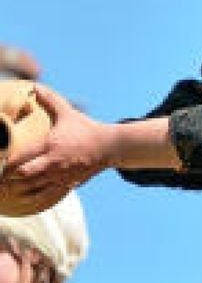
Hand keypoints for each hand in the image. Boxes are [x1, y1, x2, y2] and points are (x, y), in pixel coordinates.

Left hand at [1, 85, 114, 207]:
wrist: (110, 147)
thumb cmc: (86, 129)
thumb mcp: (68, 113)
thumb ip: (50, 101)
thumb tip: (35, 86)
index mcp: (51, 146)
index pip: (21, 158)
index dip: (6, 162)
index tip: (0, 161)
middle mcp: (54, 163)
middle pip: (23, 176)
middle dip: (8, 178)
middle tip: (0, 176)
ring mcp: (60, 176)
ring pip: (31, 188)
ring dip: (17, 188)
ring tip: (8, 187)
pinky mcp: (67, 184)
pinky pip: (45, 195)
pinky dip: (32, 196)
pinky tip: (25, 194)